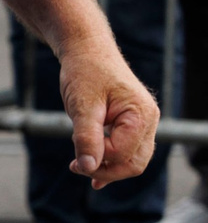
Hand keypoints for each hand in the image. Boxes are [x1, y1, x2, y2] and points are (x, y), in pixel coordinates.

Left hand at [57, 31, 156, 186]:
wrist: (87, 51)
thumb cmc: (85, 73)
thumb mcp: (82, 107)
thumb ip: (86, 138)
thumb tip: (89, 168)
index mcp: (141, 115)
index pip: (123, 154)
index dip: (98, 162)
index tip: (73, 161)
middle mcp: (149, 120)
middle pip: (135, 163)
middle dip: (106, 171)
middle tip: (76, 168)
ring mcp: (144, 122)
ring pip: (133, 159)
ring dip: (108, 167)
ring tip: (80, 167)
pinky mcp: (133, 123)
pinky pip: (127, 149)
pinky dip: (111, 160)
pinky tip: (92, 169)